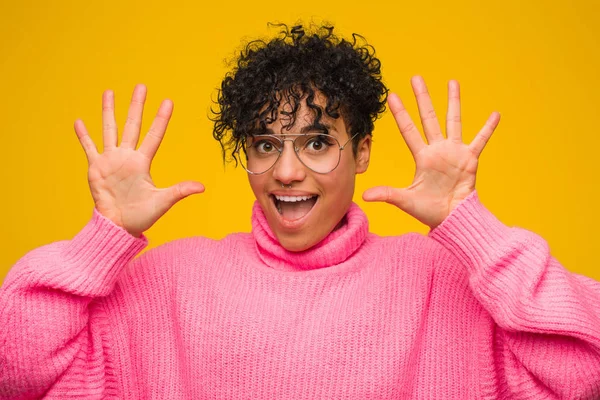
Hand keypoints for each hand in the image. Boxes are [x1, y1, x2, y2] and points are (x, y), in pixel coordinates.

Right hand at [74, 84, 204, 236]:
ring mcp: (110, 160)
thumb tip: (202, 187)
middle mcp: (127, 157)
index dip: (161, 119)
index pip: (154, 135)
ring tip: (109, 92)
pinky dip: (84, 136)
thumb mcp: (163, 202)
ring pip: (110, 129)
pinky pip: (89, 148)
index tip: (168, 101)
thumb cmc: (141, 216)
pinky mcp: (95, 168)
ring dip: (109, 111)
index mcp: (143, 162)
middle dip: (137, 106)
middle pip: (133, 125)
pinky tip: (79, 121)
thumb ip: (180, 191)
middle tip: (141, 86)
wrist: (118, 226)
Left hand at [362, 76, 499, 229]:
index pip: (408, 130)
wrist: (452, 218)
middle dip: (422, 98)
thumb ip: (387, 194)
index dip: (400, 113)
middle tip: (416, 78)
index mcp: (421, 157)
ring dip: (453, 102)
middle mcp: (437, 150)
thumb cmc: (429, 210)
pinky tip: (495, 114)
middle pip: (428, 118)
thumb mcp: (405, 200)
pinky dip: (488, 128)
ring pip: (453, 121)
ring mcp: (454, 152)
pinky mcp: (470, 159)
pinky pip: (480, 140)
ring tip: (452, 82)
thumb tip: (364, 195)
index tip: (392, 96)